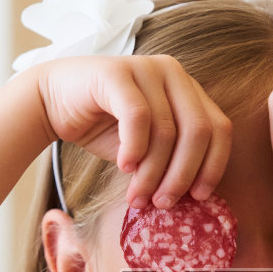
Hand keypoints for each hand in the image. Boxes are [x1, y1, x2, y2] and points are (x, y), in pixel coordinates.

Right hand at [32, 54, 232, 208]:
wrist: (53, 103)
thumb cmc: (105, 128)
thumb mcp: (149, 148)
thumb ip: (174, 159)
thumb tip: (197, 195)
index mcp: (189, 90)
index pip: (220, 128)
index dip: (213, 165)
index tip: (199, 197)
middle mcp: (174, 73)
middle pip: (198, 131)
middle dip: (182, 175)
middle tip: (163, 203)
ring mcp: (146, 68)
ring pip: (166, 130)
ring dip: (152, 172)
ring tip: (138, 197)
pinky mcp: (117, 72)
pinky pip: (138, 117)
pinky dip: (134, 149)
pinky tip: (124, 167)